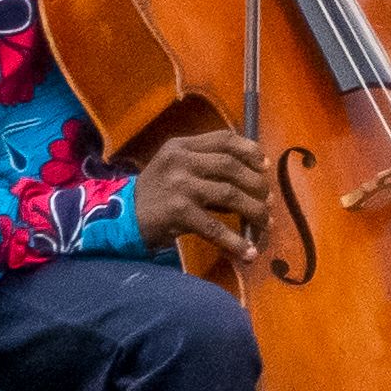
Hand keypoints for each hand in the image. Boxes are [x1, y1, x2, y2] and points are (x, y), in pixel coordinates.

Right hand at [128, 129, 275, 260]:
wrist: (121, 218)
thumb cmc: (156, 194)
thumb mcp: (176, 169)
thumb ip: (206, 167)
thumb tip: (253, 179)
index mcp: (182, 146)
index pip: (224, 139)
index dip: (250, 151)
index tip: (265, 166)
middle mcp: (181, 160)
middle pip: (232, 166)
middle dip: (257, 184)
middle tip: (268, 201)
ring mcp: (180, 185)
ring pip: (230, 194)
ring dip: (254, 211)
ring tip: (265, 223)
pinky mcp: (178, 212)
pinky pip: (216, 227)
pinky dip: (236, 241)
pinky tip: (249, 251)